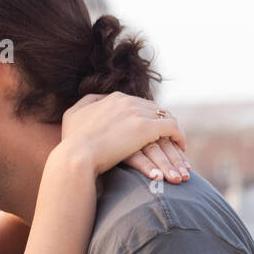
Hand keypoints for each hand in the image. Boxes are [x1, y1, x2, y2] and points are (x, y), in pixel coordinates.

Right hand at [60, 91, 188, 181]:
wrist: (76, 155)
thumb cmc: (71, 142)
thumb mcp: (73, 115)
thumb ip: (87, 104)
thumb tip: (96, 101)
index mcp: (114, 98)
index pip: (139, 103)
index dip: (147, 116)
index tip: (152, 129)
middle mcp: (128, 101)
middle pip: (155, 108)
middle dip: (163, 122)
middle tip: (170, 137)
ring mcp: (138, 113)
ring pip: (166, 117)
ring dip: (173, 131)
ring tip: (178, 144)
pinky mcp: (146, 128)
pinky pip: (172, 127)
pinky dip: (179, 136)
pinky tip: (182, 147)